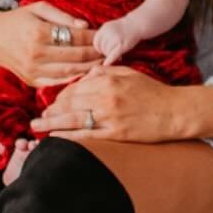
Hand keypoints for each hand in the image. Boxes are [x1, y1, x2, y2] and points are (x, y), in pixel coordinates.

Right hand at [0, 2, 99, 88]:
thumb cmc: (18, 19)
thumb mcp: (38, 8)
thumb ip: (62, 16)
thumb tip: (85, 25)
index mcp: (38, 33)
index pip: (76, 37)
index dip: (93, 37)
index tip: (104, 36)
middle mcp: (36, 54)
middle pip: (77, 57)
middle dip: (96, 54)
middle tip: (110, 50)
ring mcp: (34, 70)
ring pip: (71, 72)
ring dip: (90, 68)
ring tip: (103, 62)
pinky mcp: (32, 81)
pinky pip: (59, 82)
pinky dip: (75, 78)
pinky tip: (86, 72)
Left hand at [31, 64, 195, 143]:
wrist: (175, 111)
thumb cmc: (152, 91)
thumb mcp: (128, 73)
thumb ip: (103, 73)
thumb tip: (83, 76)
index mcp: (107, 81)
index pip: (75, 88)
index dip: (60, 97)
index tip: (52, 103)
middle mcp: (106, 98)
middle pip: (70, 104)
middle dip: (52, 111)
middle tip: (39, 117)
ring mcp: (110, 117)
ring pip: (73, 120)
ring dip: (52, 124)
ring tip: (38, 127)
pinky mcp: (117, 134)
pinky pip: (87, 136)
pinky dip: (69, 138)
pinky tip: (56, 139)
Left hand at [93, 17, 136, 67]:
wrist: (137, 24)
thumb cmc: (123, 28)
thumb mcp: (111, 27)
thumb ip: (104, 36)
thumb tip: (98, 50)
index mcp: (104, 27)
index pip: (96, 42)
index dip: (99, 48)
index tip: (104, 50)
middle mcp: (108, 32)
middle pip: (101, 47)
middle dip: (106, 52)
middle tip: (113, 53)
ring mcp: (115, 38)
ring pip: (107, 51)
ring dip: (110, 55)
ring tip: (118, 55)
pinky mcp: (122, 45)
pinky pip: (113, 54)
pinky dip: (109, 60)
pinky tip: (106, 65)